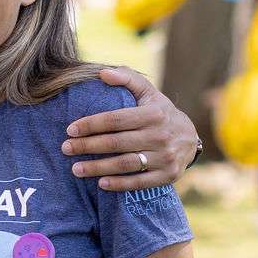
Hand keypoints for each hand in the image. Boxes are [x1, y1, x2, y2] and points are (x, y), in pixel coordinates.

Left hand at [62, 66, 199, 190]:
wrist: (191, 138)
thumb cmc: (160, 112)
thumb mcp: (148, 92)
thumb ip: (127, 79)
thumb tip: (103, 73)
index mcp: (154, 114)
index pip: (115, 119)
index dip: (91, 124)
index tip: (70, 129)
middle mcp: (160, 136)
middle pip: (116, 143)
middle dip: (87, 146)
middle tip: (66, 148)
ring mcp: (165, 157)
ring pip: (125, 164)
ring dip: (97, 168)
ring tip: (76, 169)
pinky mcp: (168, 176)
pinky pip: (139, 182)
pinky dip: (119, 184)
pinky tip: (100, 183)